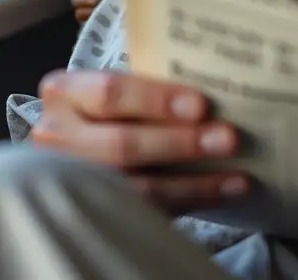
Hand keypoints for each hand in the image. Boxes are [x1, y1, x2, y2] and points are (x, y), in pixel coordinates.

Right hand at [32, 68, 250, 213]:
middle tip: (229, 138)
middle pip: (122, 145)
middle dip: (180, 143)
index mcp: (65, 92)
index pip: (110, 93)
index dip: (156, 100)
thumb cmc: (114, 105)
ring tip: (238, 176)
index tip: (201, 105)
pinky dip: (193, 200)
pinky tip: (226, 192)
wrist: (81, 147)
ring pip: (136, 188)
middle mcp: (59, 138)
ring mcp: (73, 182)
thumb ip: (150, 85)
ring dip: (194, 181)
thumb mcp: (118, 86)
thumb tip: (217, 84)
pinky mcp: (96, 213)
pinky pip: (148, 211)